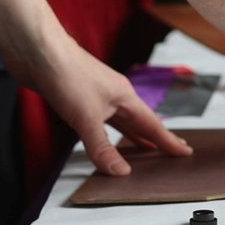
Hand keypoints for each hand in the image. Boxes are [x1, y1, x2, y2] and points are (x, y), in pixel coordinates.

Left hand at [13, 34, 191, 176]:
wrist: (38, 51)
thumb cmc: (67, 75)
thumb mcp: (87, 118)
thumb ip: (102, 147)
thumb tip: (122, 173)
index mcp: (124, 96)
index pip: (153, 124)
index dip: (169, 140)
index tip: (186, 151)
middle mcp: (114, 95)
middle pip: (140, 121)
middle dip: (155, 137)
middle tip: (171, 149)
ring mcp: (97, 95)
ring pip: (121, 120)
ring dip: (133, 135)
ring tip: (144, 149)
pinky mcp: (78, 97)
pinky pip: (101, 120)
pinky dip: (108, 132)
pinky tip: (105, 134)